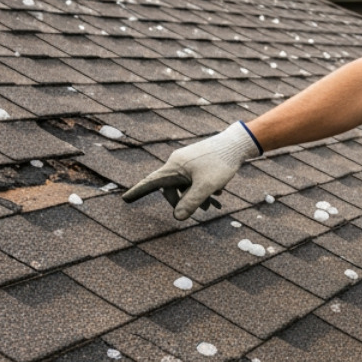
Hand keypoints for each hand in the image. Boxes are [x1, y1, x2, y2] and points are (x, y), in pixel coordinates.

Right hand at [121, 121, 261, 219]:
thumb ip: (191, 202)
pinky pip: (194, 180)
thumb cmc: (221, 163)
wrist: (237, 144)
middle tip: (203, 210)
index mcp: (174, 167)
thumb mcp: (206, 186)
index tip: (125, 200)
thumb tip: (177, 217)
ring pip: (185, 186)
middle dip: (183, 202)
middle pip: (170, 188)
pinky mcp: (197, 163)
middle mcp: (177, 163)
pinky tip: (219, 193)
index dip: (138, 192)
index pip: (151, 182)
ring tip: (214, 205)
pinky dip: (203, 189)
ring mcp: (187, 162)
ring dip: (196, 197)